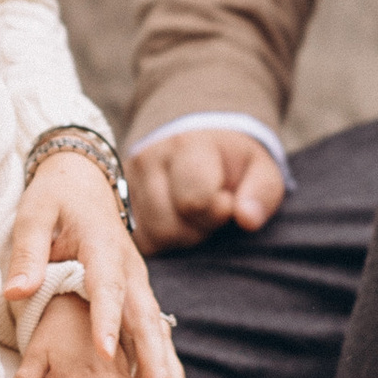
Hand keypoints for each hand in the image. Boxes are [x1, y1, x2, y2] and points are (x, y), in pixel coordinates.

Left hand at [3, 146, 190, 377]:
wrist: (83, 180)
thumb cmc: (54, 199)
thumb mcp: (34, 215)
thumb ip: (28, 253)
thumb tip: (15, 293)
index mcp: (103, 245)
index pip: (106, 286)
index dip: (108, 320)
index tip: (108, 354)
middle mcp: (130, 268)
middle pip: (145, 319)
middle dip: (155, 362)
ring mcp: (139, 282)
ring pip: (158, 332)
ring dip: (170, 373)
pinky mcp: (138, 294)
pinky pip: (155, 334)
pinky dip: (167, 366)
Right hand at [129, 126, 285, 253]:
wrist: (196, 137)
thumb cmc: (232, 160)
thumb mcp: (260, 168)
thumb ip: (261, 192)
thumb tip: (247, 219)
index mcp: (187, 147)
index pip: (193, 200)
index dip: (216, 211)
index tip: (226, 202)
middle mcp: (148, 161)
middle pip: (167, 226)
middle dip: (195, 229)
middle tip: (210, 214)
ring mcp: (127, 180)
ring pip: (149, 237)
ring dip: (177, 238)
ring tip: (192, 218)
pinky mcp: (116, 200)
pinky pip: (136, 240)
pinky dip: (159, 241)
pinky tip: (174, 224)